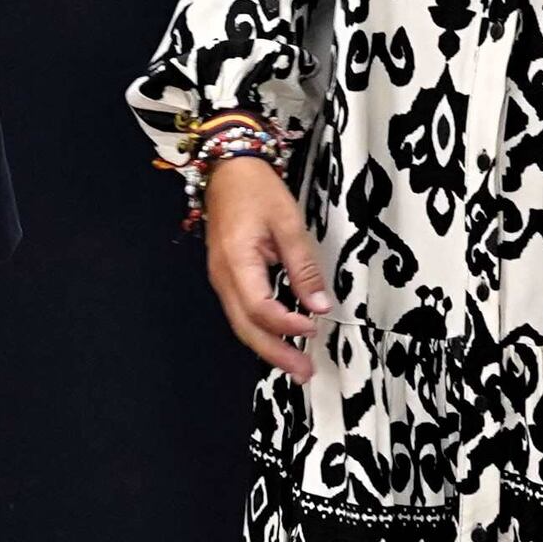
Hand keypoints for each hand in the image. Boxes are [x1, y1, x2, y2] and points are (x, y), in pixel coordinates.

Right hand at [199, 153, 330, 384]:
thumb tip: (320, 306)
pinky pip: (241, 312)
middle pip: (246, 327)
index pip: (260, 308)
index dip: (287, 324)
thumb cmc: (257, 189)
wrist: (227, 168)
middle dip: (275, 354)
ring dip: (268, 347)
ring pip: (241, 324)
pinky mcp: (227, 277)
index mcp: (237, 263)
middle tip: (304, 373)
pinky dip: (261, 330)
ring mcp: (221, 279)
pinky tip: (279, 340)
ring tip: (296, 365)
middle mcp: (223, 278)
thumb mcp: (288, 223)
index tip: (315, 328)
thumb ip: (303, 267)